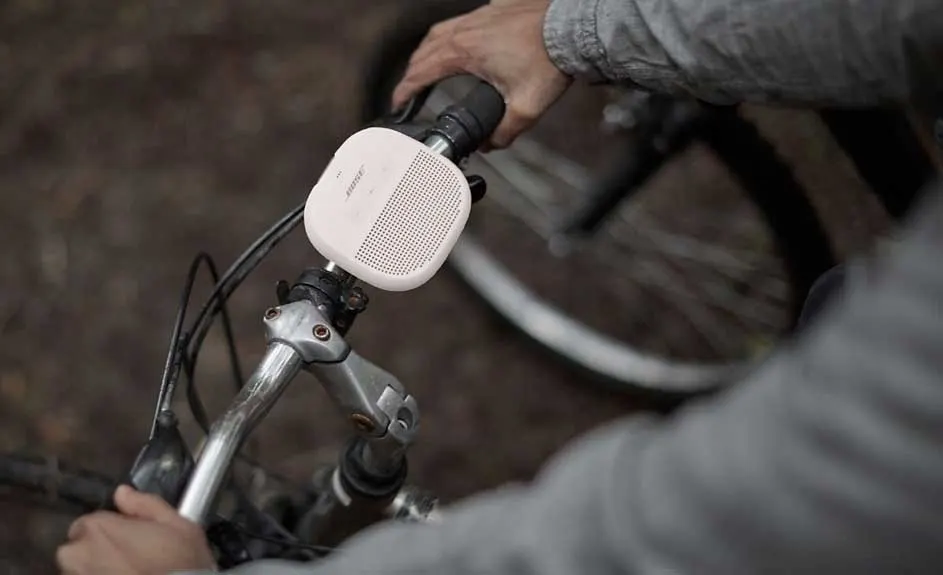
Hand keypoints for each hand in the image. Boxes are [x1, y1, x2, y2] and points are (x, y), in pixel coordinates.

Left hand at [56, 485, 216, 574]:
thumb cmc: (179, 562)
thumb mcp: (178, 526)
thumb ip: (146, 504)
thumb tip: (122, 493)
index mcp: (99, 527)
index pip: (91, 522)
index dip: (112, 530)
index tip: (130, 538)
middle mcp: (78, 554)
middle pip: (76, 549)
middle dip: (94, 551)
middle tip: (125, 558)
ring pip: (79, 571)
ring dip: (95, 570)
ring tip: (125, 572)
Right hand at [391, 0, 571, 149]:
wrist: (570, 28)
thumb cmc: (549, 58)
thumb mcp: (525, 108)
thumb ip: (504, 132)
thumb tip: (491, 144)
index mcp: (463, 52)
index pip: (421, 73)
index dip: (405, 92)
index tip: (397, 105)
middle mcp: (464, 31)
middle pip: (423, 52)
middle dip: (411, 75)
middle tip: (407, 93)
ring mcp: (476, 18)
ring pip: (438, 34)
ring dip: (426, 54)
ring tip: (423, 70)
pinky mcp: (491, 12)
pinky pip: (457, 24)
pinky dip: (446, 39)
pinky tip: (454, 47)